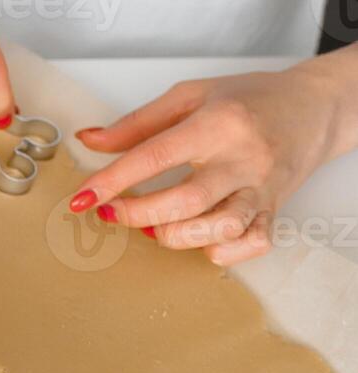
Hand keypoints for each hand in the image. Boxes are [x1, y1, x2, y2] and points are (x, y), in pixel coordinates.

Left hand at [69, 57, 357, 266]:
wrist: (314, 108)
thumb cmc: (248, 100)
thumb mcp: (190, 97)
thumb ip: (137, 123)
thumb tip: (89, 140)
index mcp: (217, 124)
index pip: (154, 157)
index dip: (112, 181)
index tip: (82, 199)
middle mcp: (243, 159)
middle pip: (185, 202)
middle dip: (137, 214)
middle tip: (111, 214)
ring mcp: (261, 189)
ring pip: (219, 230)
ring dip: (175, 236)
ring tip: (155, 226)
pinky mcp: (273, 210)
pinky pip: (250, 244)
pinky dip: (220, 251)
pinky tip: (199, 239)